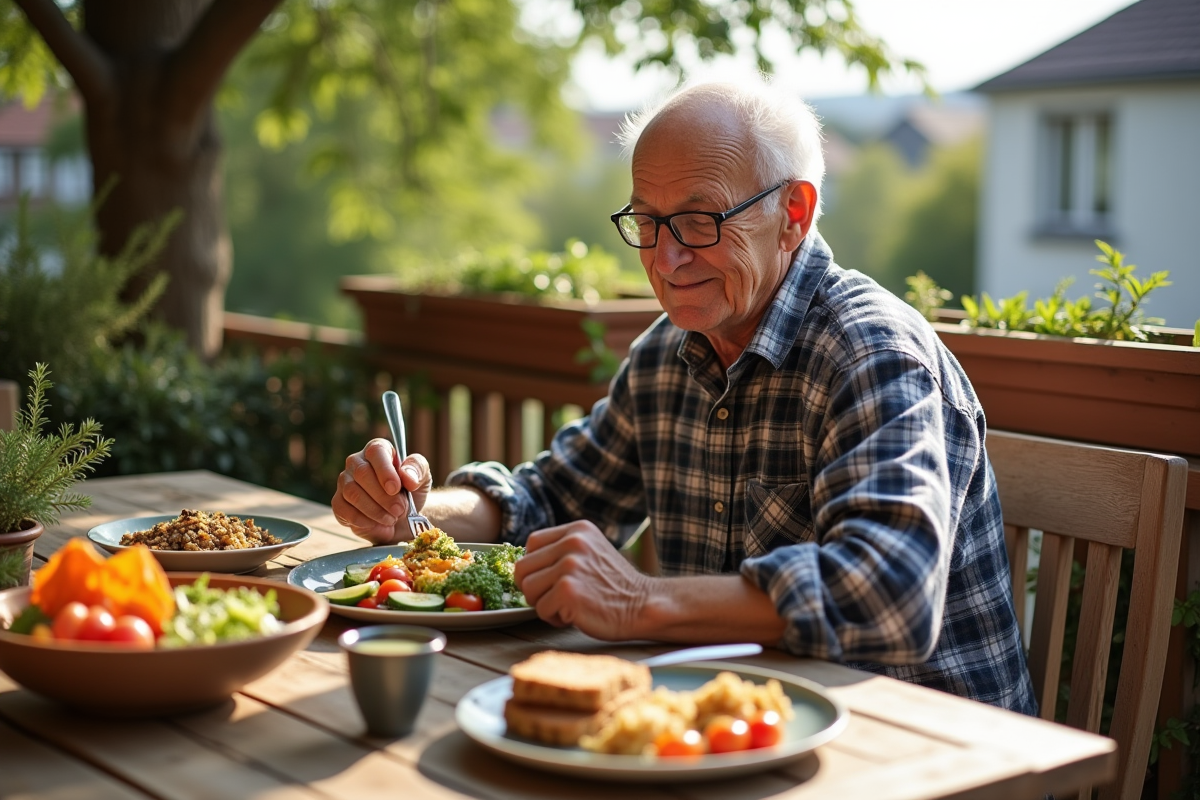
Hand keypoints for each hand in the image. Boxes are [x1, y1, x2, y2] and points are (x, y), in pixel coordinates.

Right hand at [332, 438, 431, 544]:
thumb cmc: (411, 492)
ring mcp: (345, 482)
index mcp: (378, 450)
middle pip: (362, 473)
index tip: (396, 488)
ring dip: (375, 509)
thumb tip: (407, 475)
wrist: (403, 517)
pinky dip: (363, 520)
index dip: (385, 471)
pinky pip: (343, 510)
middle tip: (400, 509)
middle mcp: (357, 462)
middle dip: (383, 496)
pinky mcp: (338, 502)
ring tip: (392, 518)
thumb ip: (418, 469)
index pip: (376, 452)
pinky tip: (377, 523)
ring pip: (352, 493)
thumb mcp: (422, 477)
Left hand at [514, 520, 651, 639]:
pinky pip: (540, 610)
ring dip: (544, 604)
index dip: (535, 566)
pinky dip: (554, 618)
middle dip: (534, 588)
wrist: (645, 606)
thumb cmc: (615, 586)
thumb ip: (563, 550)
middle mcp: (573, 543)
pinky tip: (575, 615)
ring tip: (568, 605)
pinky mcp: (568, 591)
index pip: (531, 543)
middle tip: (557, 597)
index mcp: (577, 530)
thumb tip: (522, 564)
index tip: (550, 580)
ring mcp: (570, 565)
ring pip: (527, 589)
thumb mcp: (592, 552)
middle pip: (522, 568)